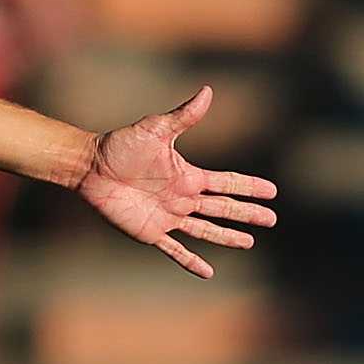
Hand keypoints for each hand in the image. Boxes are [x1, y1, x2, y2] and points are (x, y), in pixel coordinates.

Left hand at [77, 87, 279, 278]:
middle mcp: (182, 198)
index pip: (227, 183)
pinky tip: (207, 272)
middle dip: (247, 214)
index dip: (249, 187)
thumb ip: (184, 116)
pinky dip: (190, 261)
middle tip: (271, 219)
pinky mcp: (151, 232)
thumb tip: (207, 91)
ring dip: (227, 237)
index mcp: (188, 176)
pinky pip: (175, 250)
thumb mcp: (156, 129)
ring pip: (206, 230)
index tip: (272, 191)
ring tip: (249, 242)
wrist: (91, 167)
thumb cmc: (121, 146)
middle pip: (223, 208)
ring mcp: (168, 217)